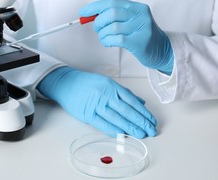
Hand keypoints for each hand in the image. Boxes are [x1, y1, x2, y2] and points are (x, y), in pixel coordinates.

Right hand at [37, 66, 156, 137]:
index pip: (132, 101)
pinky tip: (122, 134)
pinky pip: (102, 123)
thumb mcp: (107, 82)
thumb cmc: (87, 83)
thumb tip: (141, 102)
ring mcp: (96, 104)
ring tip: (140, 134)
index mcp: (112, 86)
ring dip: (130, 128)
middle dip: (140, 122)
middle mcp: (106, 94)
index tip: (151, 120)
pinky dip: (113, 130)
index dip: (143, 112)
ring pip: (117, 118)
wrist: (66, 83)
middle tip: (150, 130)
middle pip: (127, 111)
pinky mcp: (87, 113)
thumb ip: (124, 93)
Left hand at [80, 0, 173, 74]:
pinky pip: (116, 39)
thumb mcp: (131, 21)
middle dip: (98, 22)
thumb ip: (114, 16)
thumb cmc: (141, 35)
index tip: (83, 12)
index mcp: (137, 7)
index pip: (112, 2)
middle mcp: (141, 15)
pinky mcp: (140, 42)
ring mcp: (142, 28)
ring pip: (112, 28)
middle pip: (111, 13)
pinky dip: (107, 41)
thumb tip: (91, 15)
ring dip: (102, 34)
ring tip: (104, 38)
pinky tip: (108, 42)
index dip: (95, 7)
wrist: (162, 50)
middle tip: (97, 29)